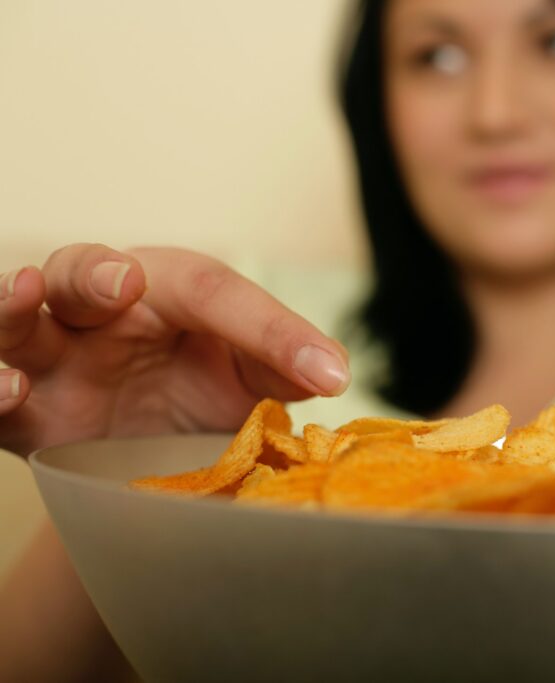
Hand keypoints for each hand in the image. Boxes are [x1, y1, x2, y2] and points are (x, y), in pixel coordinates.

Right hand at [0, 244, 349, 455]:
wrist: (155, 450)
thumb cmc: (202, 387)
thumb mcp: (252, 377)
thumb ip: (286, 362)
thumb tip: (334, 372)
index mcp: (170, 292)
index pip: (214, 293)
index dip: (265, 326)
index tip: (314, 366)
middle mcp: (105, 313)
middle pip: (83, 272)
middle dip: (97, 272)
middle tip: (121, 282)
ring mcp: (57, 360)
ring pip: (17, 321)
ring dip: (12, 308)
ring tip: (23, 294)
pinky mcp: (28, 414)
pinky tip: (9, 388)